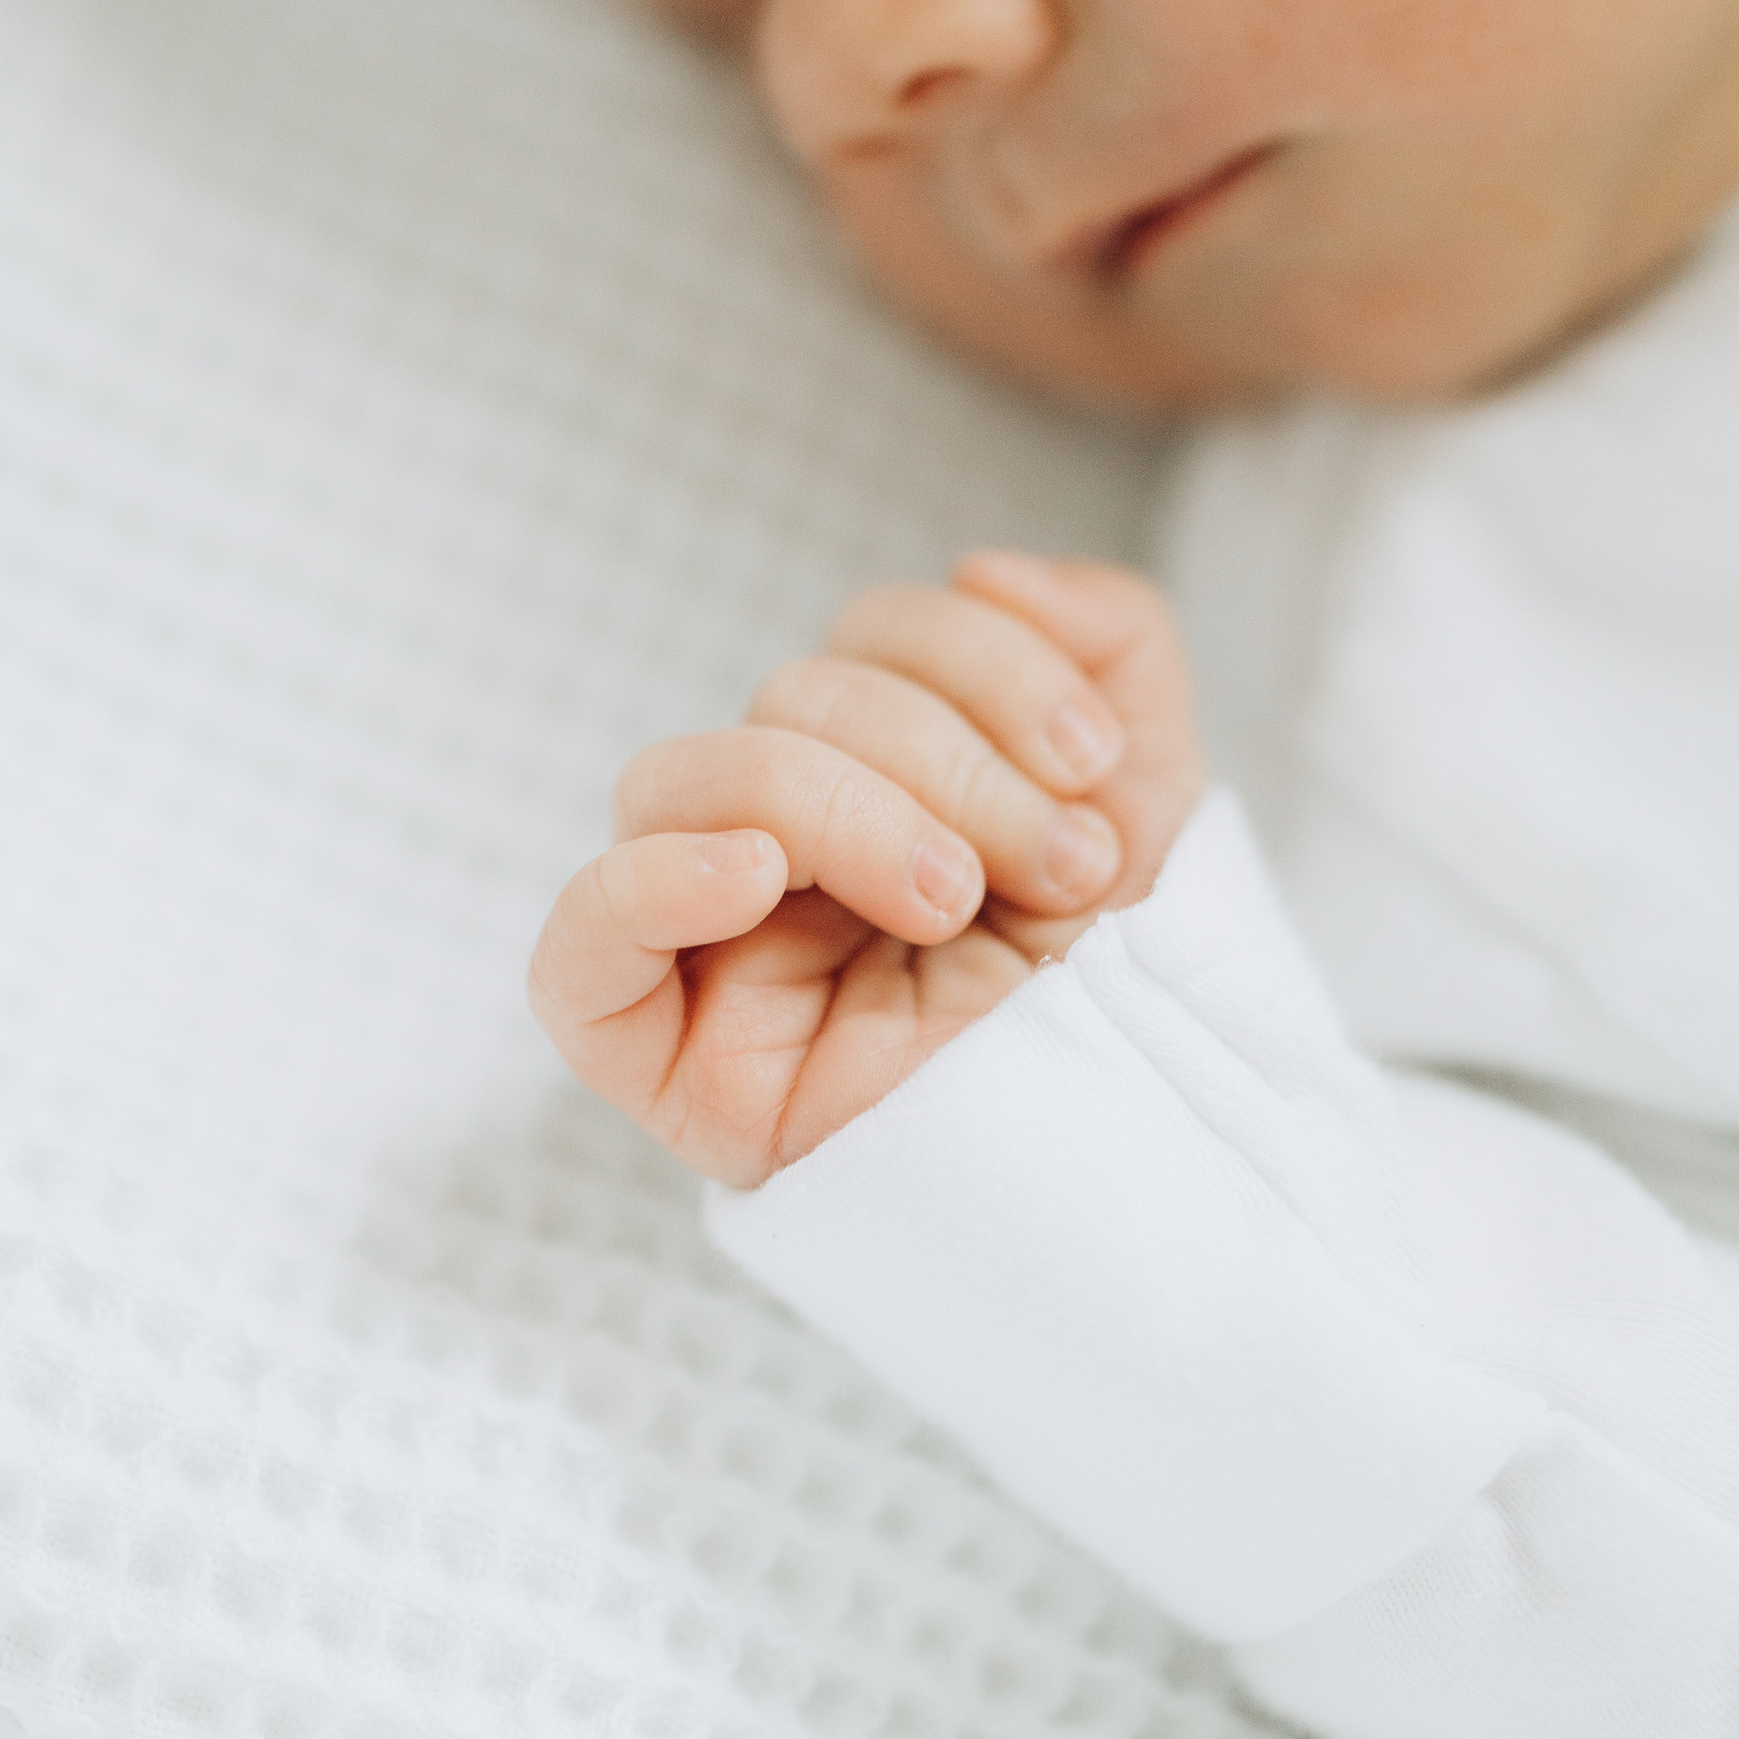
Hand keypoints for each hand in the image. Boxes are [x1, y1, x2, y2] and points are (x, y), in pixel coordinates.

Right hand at [528, 553, 1202, 1184]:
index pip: (873, 634)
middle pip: (791, 696)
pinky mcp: (667, 1060)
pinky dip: (654, 880)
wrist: (1152, 1172)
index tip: (1094, 768)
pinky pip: (580, 947)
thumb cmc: (1139, 999)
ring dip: (840, 808)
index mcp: (887, 776)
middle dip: (948, 761)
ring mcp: (717, 947)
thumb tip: (983, 566)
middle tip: (1052, 873)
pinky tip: (759, 882)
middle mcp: (788, 846)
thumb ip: (1109, 643)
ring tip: (953, 906)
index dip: (986, 661)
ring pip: (682, 778)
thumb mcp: (1158, 794)